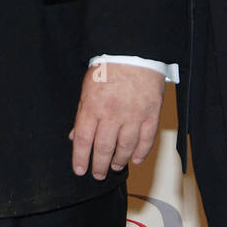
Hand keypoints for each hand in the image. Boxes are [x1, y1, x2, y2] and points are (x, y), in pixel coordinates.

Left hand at [70, 63, 165, 179]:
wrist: (134, 52)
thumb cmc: (108, 68)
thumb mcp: (87, 89)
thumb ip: (82, 114)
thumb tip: (75, 137)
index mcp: (93, 106)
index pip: (84, 140)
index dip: (80, 158)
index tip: (79, 170)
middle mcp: (113, 114)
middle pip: (104, 148)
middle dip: (99, 166)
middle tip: (97, 174)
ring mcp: (133, 115)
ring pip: (125, 148)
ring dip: (119, 161)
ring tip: (115, 167)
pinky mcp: (151, 114)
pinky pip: (146, 140)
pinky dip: (141, 153)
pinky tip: (135, 159)